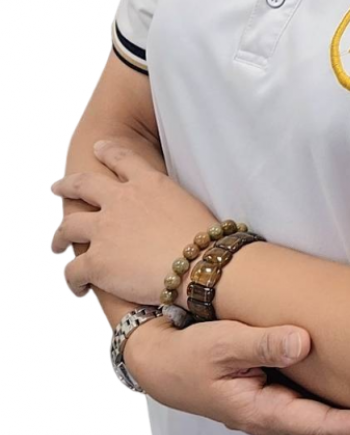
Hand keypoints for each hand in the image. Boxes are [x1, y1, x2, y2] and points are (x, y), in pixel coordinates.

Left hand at [50, 139, 217, 305]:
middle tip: (57, 187)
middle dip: (67, 185)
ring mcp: (105, 229)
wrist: (201, 263)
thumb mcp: (187, 202)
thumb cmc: (206, 238)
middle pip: (83, 184)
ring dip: (60, 236)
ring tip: (58, 243)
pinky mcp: (97, 261)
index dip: (107, 151)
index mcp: (147, 182)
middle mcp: (121, 200)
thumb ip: (168, 200)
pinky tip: (79, 287)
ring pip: (69, 226)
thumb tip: (166, 211)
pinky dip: (73, 280)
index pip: (120, 158)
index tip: (98, 147)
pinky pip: (73, 271)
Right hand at [124, 315, 349, 434]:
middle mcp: (273, 415)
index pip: (324, 426)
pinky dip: (336, 395)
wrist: (159, 359)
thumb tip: (304, 341)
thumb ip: (263, 343)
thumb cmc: (188, 354)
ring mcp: (273, 405)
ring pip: (322, 413)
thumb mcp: (223, 344)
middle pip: (330, 426)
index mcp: (264, 412)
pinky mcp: (271, 390)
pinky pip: (310, 399)